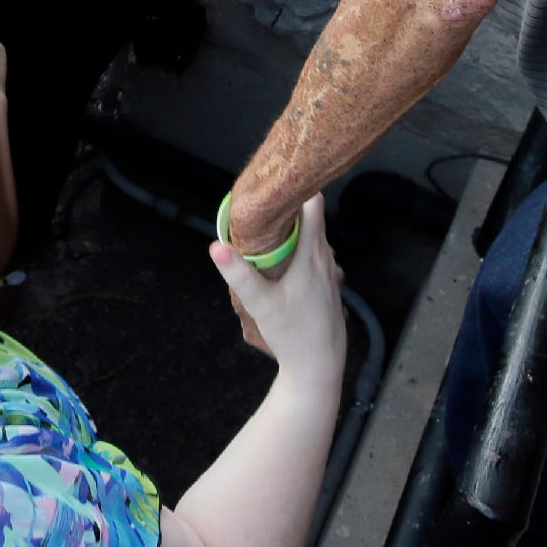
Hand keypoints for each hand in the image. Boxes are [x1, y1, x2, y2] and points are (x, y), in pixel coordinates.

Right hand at [209, 194, 344, 384]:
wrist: (320, 366)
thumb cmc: (292, 333)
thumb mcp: (259, 303)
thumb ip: (238, 274)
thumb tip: (215, 246)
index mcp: (312, 252)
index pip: (313, 202)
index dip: (295, 186)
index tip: (273, 180)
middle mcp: (326, 256)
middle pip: (311, 217)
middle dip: (287, 207)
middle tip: (258, 204)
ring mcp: (331, 270)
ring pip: (313, 237)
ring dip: (293, 230)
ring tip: (267, 229)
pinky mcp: (329, 284)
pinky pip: (315, 253)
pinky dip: (300, 247)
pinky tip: (282, 260)